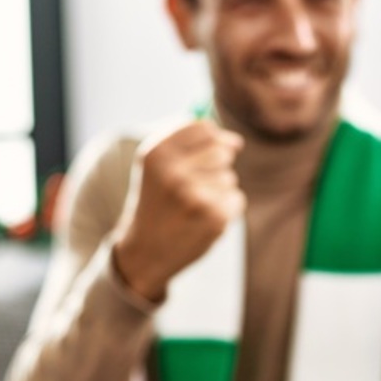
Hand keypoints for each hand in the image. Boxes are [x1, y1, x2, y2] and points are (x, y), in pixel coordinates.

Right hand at [114, 120, 245, 300]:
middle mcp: (173, 172)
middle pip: (222, 150)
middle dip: (217, 165)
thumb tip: (234, 140)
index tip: (209, 152)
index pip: (203, 128)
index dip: (212, 139)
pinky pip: (236, 198)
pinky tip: (202, 220)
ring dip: (218, 190)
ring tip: (193, 206)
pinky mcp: (214, 217)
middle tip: (195, 186)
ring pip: (229, 176)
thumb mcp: (156, 165)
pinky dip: (225, 209)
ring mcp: (195, 196)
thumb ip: (186, 141)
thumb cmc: (155, 201)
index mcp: (156, 153)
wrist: (144, 252)